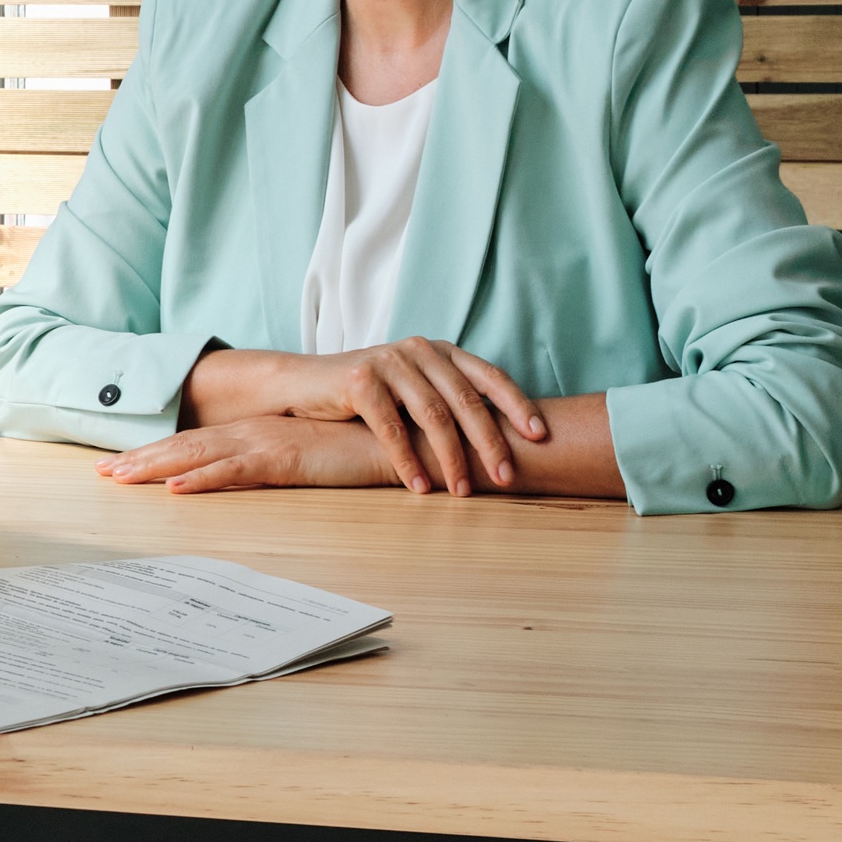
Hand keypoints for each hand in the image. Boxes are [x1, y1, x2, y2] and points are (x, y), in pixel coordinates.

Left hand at [98, 417, 398, 492]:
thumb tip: (258, 482)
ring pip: (199, 455)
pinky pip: (237, 471)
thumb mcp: (314, 462)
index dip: (158, 452)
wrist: (409, 441)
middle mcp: (257, 433)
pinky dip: (203, 478)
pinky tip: (174, 488)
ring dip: (155, 466)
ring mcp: (269, 443)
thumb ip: (284, 467)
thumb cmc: (366, 452)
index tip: (124, 463)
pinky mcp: (289, 459)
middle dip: (141, 457)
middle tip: (102, 470)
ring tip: (119, 476)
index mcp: (261, 432)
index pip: (198, 442)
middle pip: (186, 445)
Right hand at [191, 339, 543, 495]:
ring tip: (460, 491)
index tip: (541, 436)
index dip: (518, 404)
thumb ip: (447, 401)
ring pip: (432, 415)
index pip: (489, 376)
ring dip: (450, 458)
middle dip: (489, 443)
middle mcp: (418, 350)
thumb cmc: (364, 397)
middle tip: (505, 477)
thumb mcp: (412, 391)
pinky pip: (391, 427)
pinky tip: (417, 486)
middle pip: (465, 400)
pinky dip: (406, 460)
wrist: (300, 386)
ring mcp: (388, 362)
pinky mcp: (359, 380)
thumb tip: (500, 441)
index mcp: (439, 352)